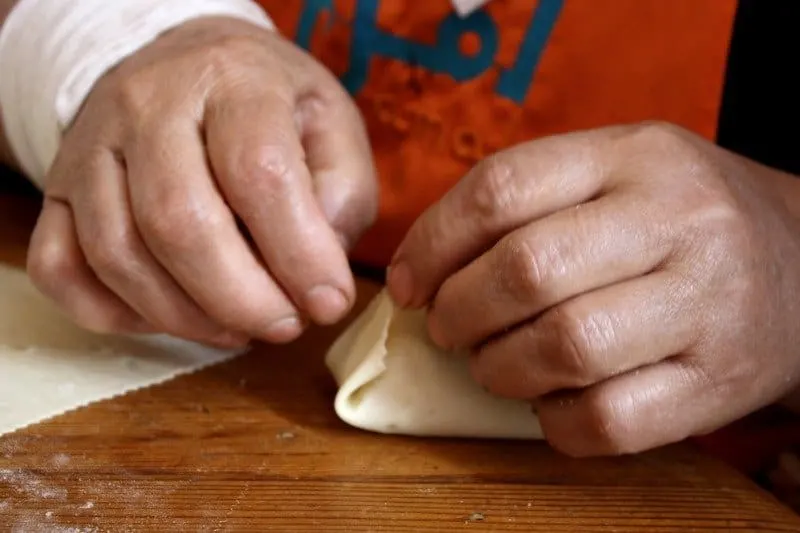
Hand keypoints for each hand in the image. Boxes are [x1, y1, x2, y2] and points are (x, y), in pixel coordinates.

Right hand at [27, 17, 376, 346]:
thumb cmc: (270, 108)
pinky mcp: (57, 191)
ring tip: (240, 327)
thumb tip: (316, 279)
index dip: (298, 254)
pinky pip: (62, 269)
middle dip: (241, 299)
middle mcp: (148, 104)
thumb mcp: (332, 129)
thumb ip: (341, 197)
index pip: (259, 172)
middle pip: (178, 220)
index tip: (328, 303)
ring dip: (187, 316)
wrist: (188, 68)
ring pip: (118, 254)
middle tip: (284, 326)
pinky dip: (119, 313)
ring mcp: (90, 147)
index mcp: (233, 78)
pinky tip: (174, 314)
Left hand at [388, 122, 799, 455]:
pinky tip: (547, 399)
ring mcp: (706, 304)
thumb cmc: (675, 220)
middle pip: (526, 270)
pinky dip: (552, 420)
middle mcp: (678, 220)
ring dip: (498, 368)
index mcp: (635, 156)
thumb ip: (524, 204)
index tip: (407, 284)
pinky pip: (608, 419)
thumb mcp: (613, 173)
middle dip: (459, 312)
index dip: (432, 244)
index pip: (501, 189)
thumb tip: (418, 272)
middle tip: (447, 328)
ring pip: (564, 348)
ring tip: (492, 363)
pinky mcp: (719, 382)